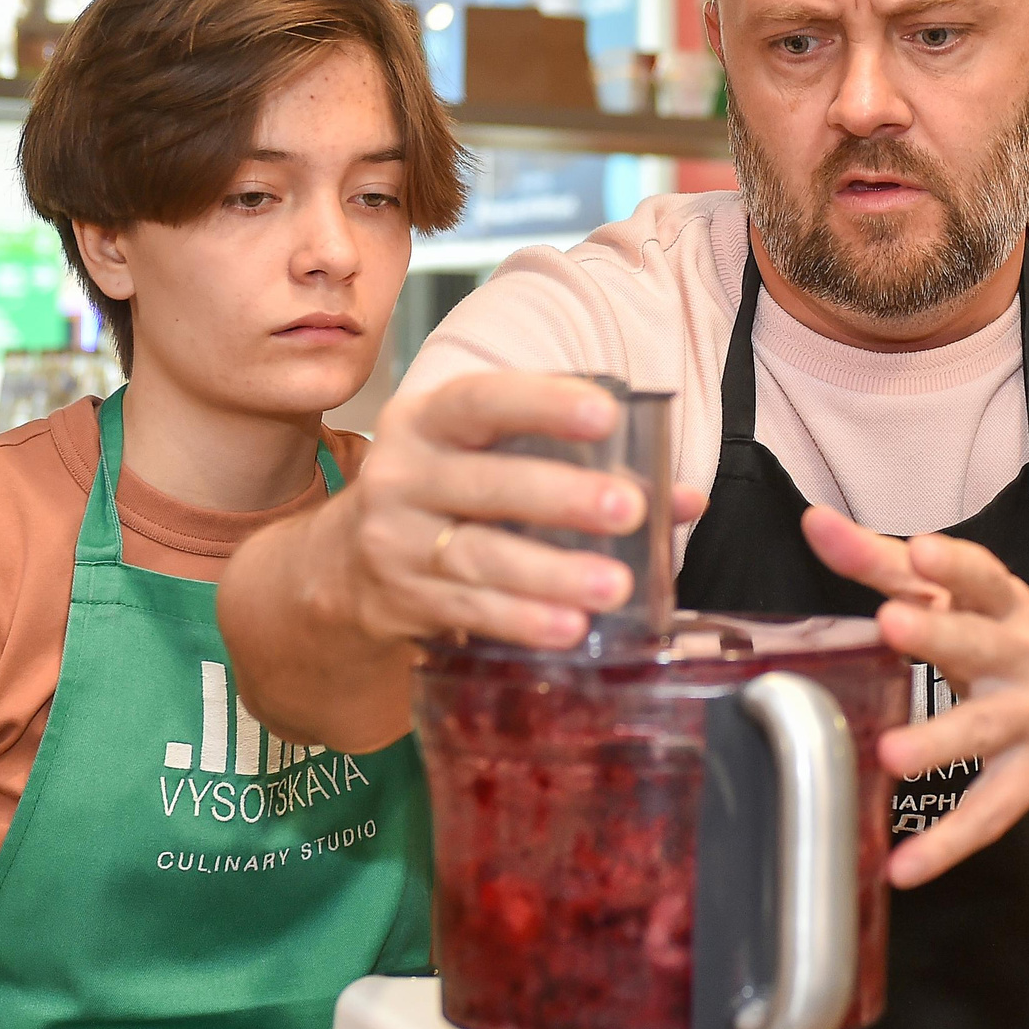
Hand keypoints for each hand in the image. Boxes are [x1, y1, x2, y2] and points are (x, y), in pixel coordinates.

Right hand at [328, 372, 705, 649]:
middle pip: (486, 483)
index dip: (542, 405)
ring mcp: (396, 540)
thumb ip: (584, 468)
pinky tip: (569, 628)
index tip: (605, 414)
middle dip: (560, 497)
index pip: (483, 400)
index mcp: (429, 420)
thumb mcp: (493, 459)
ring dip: (551, 573)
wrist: (342, 564)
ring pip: (480, 556)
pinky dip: (522, 622)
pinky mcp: (402, 599)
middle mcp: (403, 474)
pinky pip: (469, 611)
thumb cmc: (448, 493)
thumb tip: (687, 498)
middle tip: (628, 509)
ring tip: (614, 585)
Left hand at [802, 507, 1028, 889]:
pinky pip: (989, 813)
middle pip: (981, 641)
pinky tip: (903, 867)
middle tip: (891, 622)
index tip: (920, 549)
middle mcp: (1025, 655)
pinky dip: (947, 845)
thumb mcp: (957, 598)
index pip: (981, 576)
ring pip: (985, 729)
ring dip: (940, 743)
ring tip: (891, 757)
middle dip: (940, 635)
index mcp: (1006, 605)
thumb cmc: (1007, 641)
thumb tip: (815, 524)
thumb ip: (882, 563)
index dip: (953, 562)